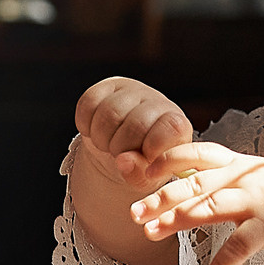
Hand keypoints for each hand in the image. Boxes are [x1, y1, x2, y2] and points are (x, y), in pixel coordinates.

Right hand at [73, 76, 193, 187]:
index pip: (171, 128)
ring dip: (101, 138)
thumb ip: (138, 175)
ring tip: (108, 145)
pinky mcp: (108, 85)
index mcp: (177, 126)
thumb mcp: (145, 178)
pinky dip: (86, 124)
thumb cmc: (141, 165)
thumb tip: (124, 161)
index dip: (154, 148)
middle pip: (136, 123)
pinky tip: (95, 131)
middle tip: (119, 155)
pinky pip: (89, 103)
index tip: (145, 162)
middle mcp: (158, 102)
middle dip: (121, 148)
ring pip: (109, 112)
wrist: (121, 149)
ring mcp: (134, 90)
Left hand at [129, 143, 263, 264]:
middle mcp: (242, 179)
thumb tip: (182, 185)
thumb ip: (221, 179)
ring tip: (151, 232)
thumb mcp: (252, 177)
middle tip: (133, 212)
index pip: (196, 153)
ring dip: (177, 219)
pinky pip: (242, 245)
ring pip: (210, 207)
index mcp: (236, 165)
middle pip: (194, 183)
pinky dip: (224, 263)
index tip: (143, 170)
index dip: (168, 158)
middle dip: (160, 197)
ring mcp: (256, 201)